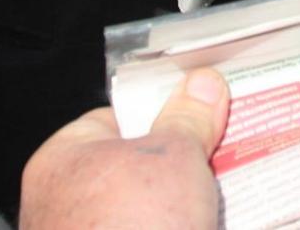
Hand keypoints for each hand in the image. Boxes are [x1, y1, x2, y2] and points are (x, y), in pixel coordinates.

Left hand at [21, 69, 228, 229]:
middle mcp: (67, 208)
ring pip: (154, 215)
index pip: (114, 119)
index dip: (162, 111)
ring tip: (237, 195)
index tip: (202, 111)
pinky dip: (192, 229)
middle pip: (138, 171)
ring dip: (193, 208)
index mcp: (62, 162)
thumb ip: (189, 119)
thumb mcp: (173, 155)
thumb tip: (201, 84)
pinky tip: (224, 225)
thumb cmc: (129, 229)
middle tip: (229, 152)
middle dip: (185, 166)